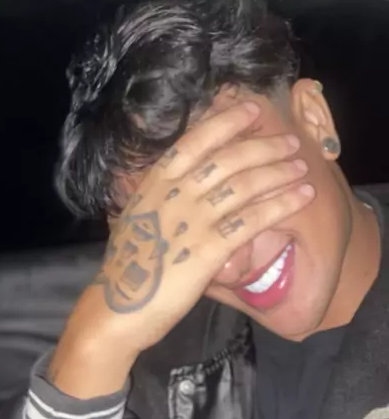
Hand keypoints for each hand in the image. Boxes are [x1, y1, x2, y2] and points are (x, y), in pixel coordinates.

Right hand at [51, 101, 313, 395]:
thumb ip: (158, 196)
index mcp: (154, 183)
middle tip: (290, 141)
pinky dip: (281, 204)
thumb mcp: (135, 218)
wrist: (117, 308)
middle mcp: (174, 194)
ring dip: (279, 172)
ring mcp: (191, 220)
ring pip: (244, 185)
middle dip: (264, 146)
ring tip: (302, 166)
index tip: (251, 110)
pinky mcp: (208, 249)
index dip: (226, 122)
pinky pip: (252, 220)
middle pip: (228, 159)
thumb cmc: (127, 267)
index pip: (194, 140)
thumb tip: (177, 179)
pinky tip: (300, 197)